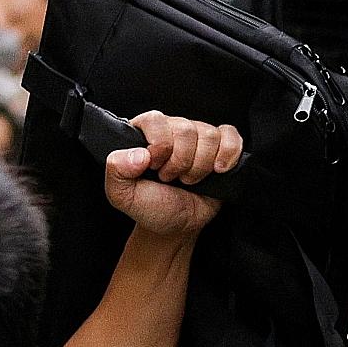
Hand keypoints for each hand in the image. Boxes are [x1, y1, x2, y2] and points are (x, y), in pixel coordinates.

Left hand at [104, 112, 242, 237]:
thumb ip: (116, 170)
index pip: (155, 120)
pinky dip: (228, 153)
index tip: (155, 168)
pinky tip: (218, 170)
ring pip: (208, 134)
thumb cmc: (150, 207)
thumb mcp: (122, 194)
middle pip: (186, 129)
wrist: (176, 226)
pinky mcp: (220, 146)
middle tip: (171, 179)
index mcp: (144, 134)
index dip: (159, 146)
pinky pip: (230, 135)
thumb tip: (139, 154)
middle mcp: (172, 129)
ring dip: (200, 165)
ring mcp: (197, 137)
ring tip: (188, 180)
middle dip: (180, 162)